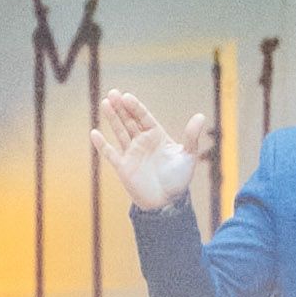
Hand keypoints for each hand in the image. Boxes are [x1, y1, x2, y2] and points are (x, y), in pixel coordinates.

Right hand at [93, 88, 213, 212]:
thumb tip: (201, 116)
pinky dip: (102, 144)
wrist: (167, 203)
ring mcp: (131, 153)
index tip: (127, 97)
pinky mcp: (123, 167)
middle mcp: (142, 142)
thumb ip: (191, 137)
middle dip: (121, 107)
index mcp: (157, 136)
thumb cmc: (179, 179)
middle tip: (112, 93)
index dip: (135, 107)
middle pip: (129, 120)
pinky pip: (110, 153)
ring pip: (119, 132)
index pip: (144, 117)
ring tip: (105, 104)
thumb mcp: (188, 156)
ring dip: (112, 118)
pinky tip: (94, 133)